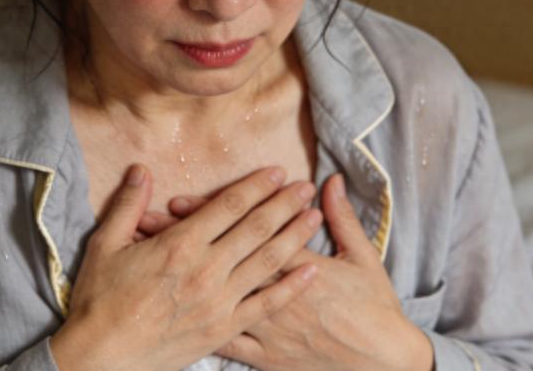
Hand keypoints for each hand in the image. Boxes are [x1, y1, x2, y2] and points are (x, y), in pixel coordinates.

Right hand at [50, 164, 323, 370]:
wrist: (100, 359)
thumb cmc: (98, 301)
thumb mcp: (105, 245)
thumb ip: (128, 205)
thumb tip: (141, 168)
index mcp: (178, 245)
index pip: (228, 206)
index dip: (256, 186)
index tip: (277, 172)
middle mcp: (205, 270)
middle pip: (255, 229)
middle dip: (284, 204)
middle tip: (305, 185)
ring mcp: (218, 302)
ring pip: (267, 262)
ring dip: (294, 237)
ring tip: (315, 217)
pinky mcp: (223, 329)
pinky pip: (265, 305)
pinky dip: (291, 287)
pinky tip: (311, 271)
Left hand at [142, 175, 434, 370]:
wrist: (382, 364)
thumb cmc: (374, 309)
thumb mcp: (363, 257)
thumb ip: (343, 217)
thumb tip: (331, 180)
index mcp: (302, 266)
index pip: (249, 231)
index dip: (210, 215)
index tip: (180, 199)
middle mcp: (277, 295)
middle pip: (223, 258)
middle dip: (185, 238)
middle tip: (150, 219)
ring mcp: (268, 328)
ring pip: (216, 296)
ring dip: (184, 275)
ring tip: (151, 256)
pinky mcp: (265, 356)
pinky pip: (226, 341)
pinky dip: (196, 323)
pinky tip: (171, 311)